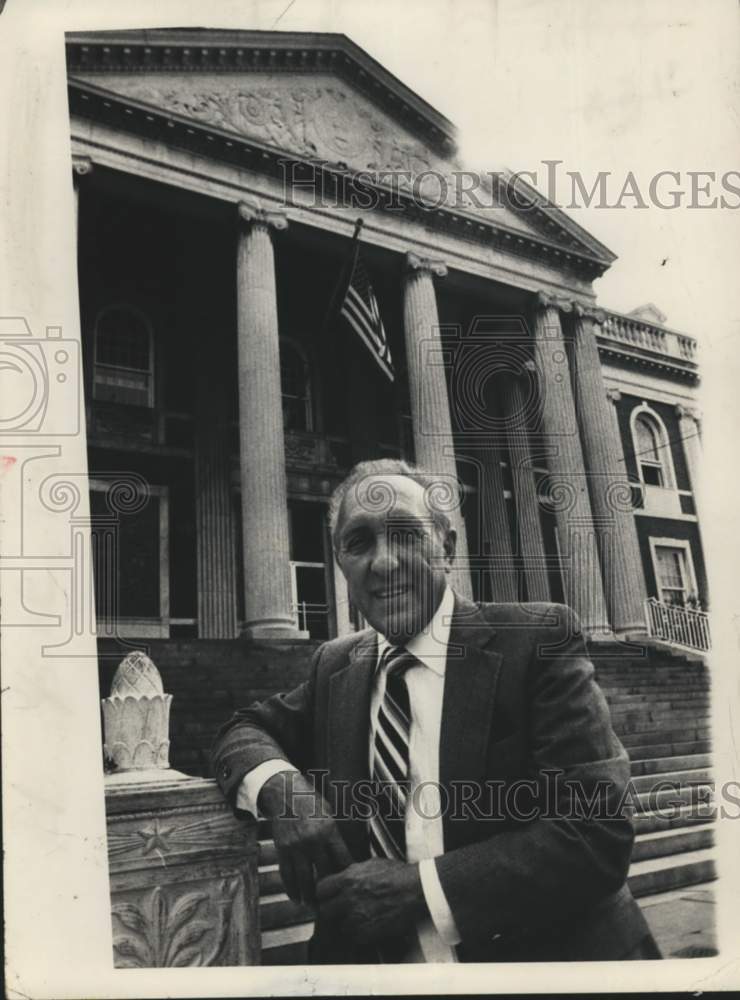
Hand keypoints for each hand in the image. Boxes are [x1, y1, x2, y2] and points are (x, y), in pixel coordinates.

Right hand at [259, 770, 351, 905]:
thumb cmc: (310, 802)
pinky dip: (291, 889)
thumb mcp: (328, 813)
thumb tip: (345, 857)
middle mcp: (312, 840)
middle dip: (329, 891)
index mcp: (328, 830)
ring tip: (313, 907)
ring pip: (303, 879)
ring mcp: (295, 846)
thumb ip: (335, 836)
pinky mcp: (282, 849)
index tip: (350, 886)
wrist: (283, 792)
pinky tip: (296, 897)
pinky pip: (287, 874)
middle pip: (323, 873)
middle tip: (332, 903)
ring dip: (308, 897)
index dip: (346, 875)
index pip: (342, 859)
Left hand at [316, 858, 425, 944]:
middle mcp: (348, 899)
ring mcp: (357, 917)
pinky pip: (353, 937)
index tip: (328, 896)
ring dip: (344, 923)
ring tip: (355, 918)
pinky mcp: (367, 932)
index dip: (324, 893)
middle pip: (325, 910)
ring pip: (338, 926)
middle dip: (331, 910)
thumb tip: (343, 877)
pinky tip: (365, 925)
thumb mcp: (370, 864)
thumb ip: (352, 872)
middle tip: (339, 909)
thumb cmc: (397, 875)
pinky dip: (356, 933)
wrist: (416, 890)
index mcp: (348, 879)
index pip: (320, 890)